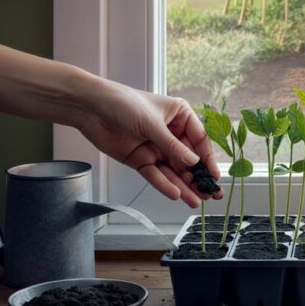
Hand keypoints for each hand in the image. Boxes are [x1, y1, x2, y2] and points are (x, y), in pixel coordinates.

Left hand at [76, 81, 221, 207]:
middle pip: (188, 159)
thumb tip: (193, 163)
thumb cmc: (123, 103)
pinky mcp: (141, 159)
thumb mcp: (152, 123)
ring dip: (184, 186)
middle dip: (198, 177)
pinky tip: (175, 194)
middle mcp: (170, 133)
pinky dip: (164, 184)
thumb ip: (172, 146)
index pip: (199, 140)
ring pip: (173, 171)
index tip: (214, 176)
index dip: (207, 159)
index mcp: (179, 116)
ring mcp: (155, 147)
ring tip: (196, 201)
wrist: (90, 109)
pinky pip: (155, 174)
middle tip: (211, 195)